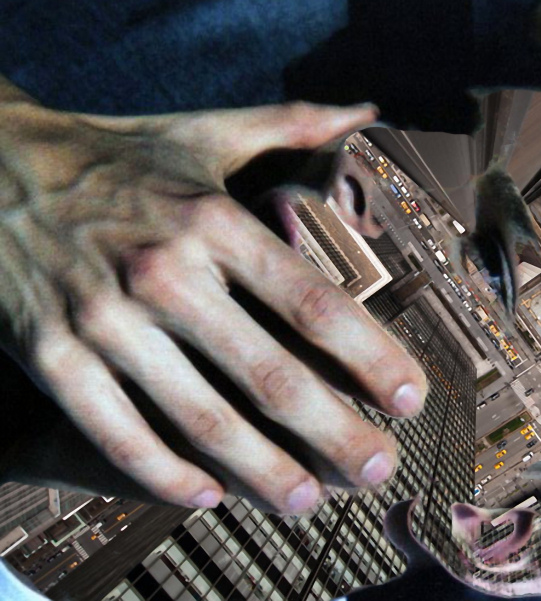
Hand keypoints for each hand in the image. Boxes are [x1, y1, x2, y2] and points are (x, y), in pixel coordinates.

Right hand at [0, 87, 426, 512]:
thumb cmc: (116, 156)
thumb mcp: (206, 130)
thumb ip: (293, 123)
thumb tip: (366, 112)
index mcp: (213, 221)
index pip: (313, 303)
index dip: (371, 357)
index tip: (410, 398)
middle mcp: (165, 273)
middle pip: (271, 374)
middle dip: (336, 432)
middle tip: (378, 469)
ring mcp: (106, 321)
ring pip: (201, 419)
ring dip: (263, 471)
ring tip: (307, 500)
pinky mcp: (54, 358)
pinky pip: (118, 434)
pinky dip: (165, 475)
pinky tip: (207, 496)